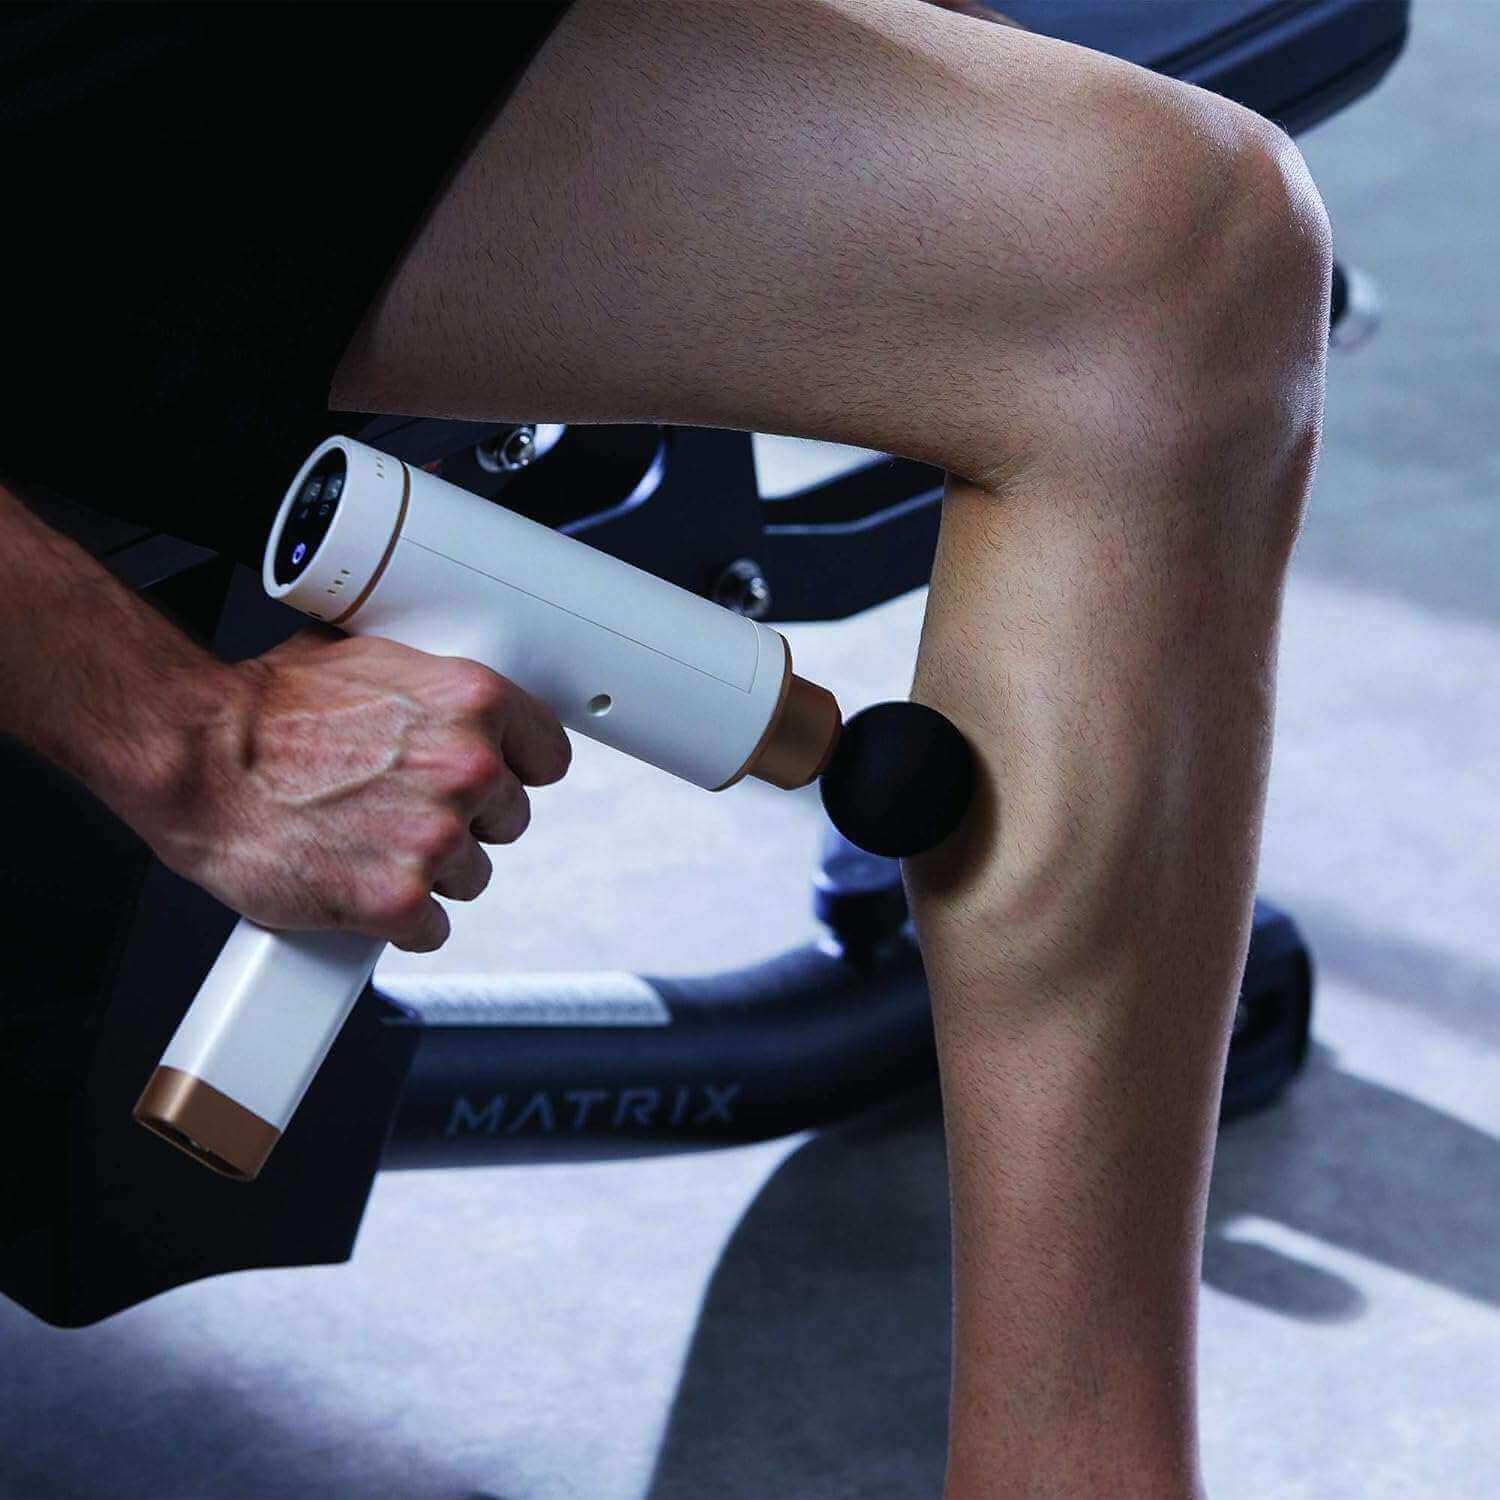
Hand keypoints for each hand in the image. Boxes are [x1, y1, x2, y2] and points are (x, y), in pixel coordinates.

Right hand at [146, 626, 571, 951]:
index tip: (496, 781)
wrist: (193, 757)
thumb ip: (428, 687)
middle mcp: (468, 767)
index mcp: (473, 701)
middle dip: (465, 821)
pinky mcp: (398, 900)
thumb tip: (450, 700)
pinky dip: (398, 919)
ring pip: (472, 876)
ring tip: (365, 842)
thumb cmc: (261, 708)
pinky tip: (356, 886)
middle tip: (400, 810)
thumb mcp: (364, 660)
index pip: (549, 756)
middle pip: (509, 820)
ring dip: (428, 871)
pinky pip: (431, 928)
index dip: (517, 771)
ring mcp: (437, 838)